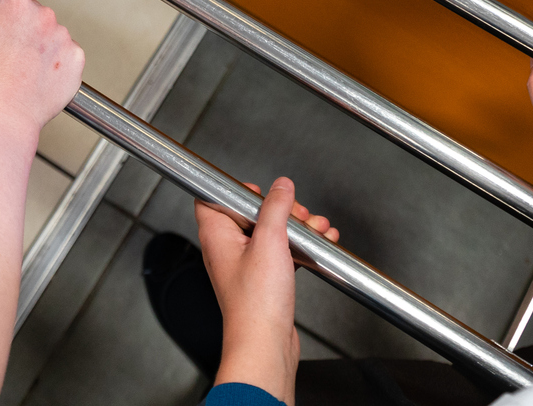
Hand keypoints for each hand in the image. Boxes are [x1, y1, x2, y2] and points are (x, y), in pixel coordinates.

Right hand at [0, 0, 83, 139]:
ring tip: (16, 69)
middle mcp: (44, 16)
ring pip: (46, 33)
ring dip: (34, 45)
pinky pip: (62, 53)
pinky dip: (51, 63)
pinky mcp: (75, 61)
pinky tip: (33, 77)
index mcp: (14, 4)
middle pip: (28, 12)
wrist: (0, 121)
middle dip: (16, 28)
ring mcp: (63, 39)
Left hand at [195, 178, 336, 402]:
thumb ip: (275, 207)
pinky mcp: (263, 281)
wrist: (266, 346)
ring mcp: (245, 266)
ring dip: (296, 228)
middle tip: (297, 214)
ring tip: (316, 228)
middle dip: (280, 209)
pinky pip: (280, 253)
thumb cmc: (256, 304)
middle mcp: (227, 250)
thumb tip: (280, 187)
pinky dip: (299, 247)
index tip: (260, 191)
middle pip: (250, 213)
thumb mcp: (269, 242)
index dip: (237, 189)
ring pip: (270, 233)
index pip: (214, 198)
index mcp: (217, 236)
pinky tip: (318, 245)